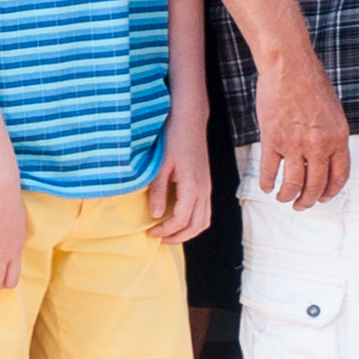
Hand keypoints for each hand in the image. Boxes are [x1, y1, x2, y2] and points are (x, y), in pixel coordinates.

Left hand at [145, 111, 213, 243]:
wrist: (189, 120)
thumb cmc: (173, 138)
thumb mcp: (160, 165)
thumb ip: (158, 191)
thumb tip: (156, 215)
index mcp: (192, 187)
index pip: (181, 221)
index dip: (165, 231)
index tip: (150, 232)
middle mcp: (204, 190)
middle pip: (197, 226)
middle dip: (178, 237)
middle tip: (159, 238)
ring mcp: (207, 187)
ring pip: (204, 220)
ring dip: (188, 232)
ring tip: (169, 233)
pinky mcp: (206, 184)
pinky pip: (205, 211)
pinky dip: (194, 221)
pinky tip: (179, 218)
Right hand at [251, 50, 352, 207]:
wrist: (289, 67)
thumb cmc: (311, 82)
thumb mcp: (334, 112)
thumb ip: (332, 136)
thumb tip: (326, 157)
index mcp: (338, 138)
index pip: (339, 176)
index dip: (330, 191)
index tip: (323, 197)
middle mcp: (319, 145)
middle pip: (316, 185)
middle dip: (308, 200)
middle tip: (302, 205)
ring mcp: (295, 144)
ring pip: (293, 183)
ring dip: (288, 196)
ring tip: (284, 198)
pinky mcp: (273, 140)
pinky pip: (270, 170)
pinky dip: (268, 182)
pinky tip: (267, 186)